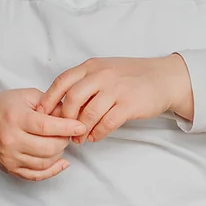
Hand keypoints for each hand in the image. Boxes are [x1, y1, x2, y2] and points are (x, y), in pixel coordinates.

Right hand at [0, 89, 87, 180]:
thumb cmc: (2, 107)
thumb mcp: (25, 96)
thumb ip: (49, 102)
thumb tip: (70, 114)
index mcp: (15, 118)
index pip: (46, 127)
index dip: (67, 127)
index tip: (81, 126)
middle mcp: (11, 139)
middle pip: (48, 147)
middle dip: (64, 140)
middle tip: (68, 133)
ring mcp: (9, 157)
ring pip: (45, 162)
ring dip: (59, 153)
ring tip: (60, 142)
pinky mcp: (9, 169)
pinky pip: (36, 176)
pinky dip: (53, 170)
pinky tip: (61, 162)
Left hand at [40, 54, 193, 141]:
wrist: (164, 78)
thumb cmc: (132, 76)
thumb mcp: (105, 70)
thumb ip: (85, 83)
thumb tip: (60, 104)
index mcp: (92, 66)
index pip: (62, 82)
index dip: (48, 100)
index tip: (41, 115)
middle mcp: (102, 75)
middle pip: (72, 99)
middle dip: (65, 119)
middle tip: (63, 132)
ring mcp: (116, 89)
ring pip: (89, 113)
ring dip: (81, 130)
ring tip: (79, 139)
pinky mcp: (129, 104)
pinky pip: (106, 123)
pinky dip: (97, 133)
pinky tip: (95, 137)